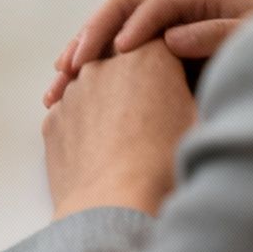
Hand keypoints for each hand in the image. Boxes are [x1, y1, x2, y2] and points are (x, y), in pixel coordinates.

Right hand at [44, 0, 252, 105]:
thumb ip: (218, 35)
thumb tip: (172, 39)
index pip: (152, 3)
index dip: (133, 24)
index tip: (119, 51)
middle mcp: (169, 6)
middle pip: (117, 11)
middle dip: (90, 37)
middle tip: (72, 67)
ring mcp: (156, 27)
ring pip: (106, 33)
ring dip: (79, 56)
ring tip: (59, 85)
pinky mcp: (150, 52)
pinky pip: (112, 57)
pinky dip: (89, 73)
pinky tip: (69, 96)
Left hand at [44, 41, 197, 218]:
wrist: (116, 206)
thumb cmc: (167, 167)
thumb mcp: (199, 124)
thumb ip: (195, 94)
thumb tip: (198, 90)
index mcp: (149, 56)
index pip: (161, 45)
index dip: (171, 66)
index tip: (177, 88)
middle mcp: (105, 64)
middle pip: (123, 63)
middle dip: (136, 83)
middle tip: (152, 118)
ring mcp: (73, 91)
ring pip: (93, 89)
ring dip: (107, 105)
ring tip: (126, 143)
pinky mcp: (53, 118)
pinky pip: (72, 115)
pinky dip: (84, 128)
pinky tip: (100, 154)